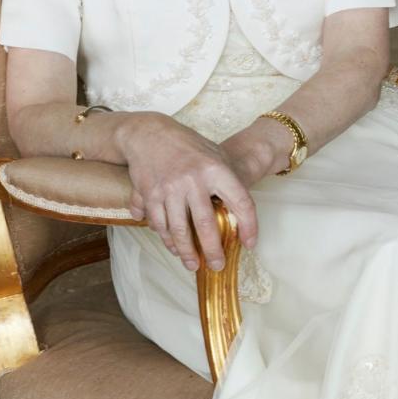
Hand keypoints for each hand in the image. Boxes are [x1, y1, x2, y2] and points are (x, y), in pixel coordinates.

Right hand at [118, 114, 258, 272]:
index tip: (249, 244)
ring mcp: (168, 188)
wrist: (148, 133)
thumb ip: (227, 181)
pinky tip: (172, 244)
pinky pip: (157, 223)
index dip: (249, 227)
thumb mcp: (215, 154)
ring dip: (185, 251)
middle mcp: (192, 180)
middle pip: (205, 225)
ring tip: (192, 264)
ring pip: (178, 230)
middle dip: (212, 251)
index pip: (240, 203)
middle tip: (217, 266)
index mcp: (215, 169)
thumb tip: (239, 216)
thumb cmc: (187, 146)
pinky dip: (165, 237)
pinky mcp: (148, 194)